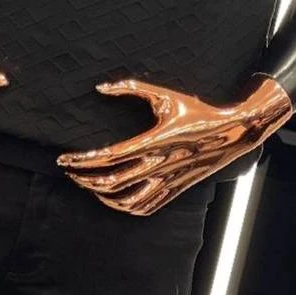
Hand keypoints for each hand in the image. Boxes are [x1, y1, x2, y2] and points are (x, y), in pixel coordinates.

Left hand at [57, 76, 291, 215]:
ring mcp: (167, 181)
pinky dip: (124, 207)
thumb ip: (131, 87)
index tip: (65, 159)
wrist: (230, 133)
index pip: (109, 157)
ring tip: (88, 185)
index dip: (83, 161)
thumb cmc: (195, 110)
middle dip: (84, 179)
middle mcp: (158, 166)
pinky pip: (145, 207)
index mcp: (153, 142)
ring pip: (126, 201)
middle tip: (69, 171)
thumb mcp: (164, 95)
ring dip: (101, 196)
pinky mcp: (174, 190)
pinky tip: (113, 198)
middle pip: (111, 182)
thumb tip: (100, 87)